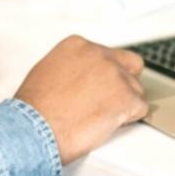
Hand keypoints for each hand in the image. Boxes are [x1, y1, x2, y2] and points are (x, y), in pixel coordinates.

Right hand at [14, 36, 148, 164]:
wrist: (34, 129)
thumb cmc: (33, 109)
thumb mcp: (46, 72)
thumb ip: (70, 67)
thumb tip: (80, 76)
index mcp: (78, 46)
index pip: (107, 54)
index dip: (104, 75)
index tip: (98, 87)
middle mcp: (99, 55)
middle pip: (130, 65)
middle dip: (125, 81)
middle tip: (112, 99)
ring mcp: (115, 75)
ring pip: (136, 89)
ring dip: (124, 104)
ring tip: (102, 119)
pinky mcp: (127, 98)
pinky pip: (141, 108)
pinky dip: (130, 119)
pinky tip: (111, 125)